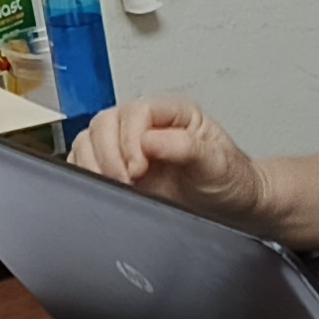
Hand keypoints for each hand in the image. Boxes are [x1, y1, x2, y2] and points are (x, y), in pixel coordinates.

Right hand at [70, 94, 266, 227]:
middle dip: (109, 154)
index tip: (138, 169)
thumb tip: (151, 140)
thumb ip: (186, 148)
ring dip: (94, 164)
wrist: (232, 206)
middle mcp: (147, 125)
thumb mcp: (218, 163)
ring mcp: (129, 145)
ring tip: (117, 186)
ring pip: (90, 139)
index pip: (136, 112)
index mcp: (173, 113)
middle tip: (126, 181)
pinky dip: (87, 173)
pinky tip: (104, 188)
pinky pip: (86, 161)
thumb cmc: (230, 180)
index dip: (130, 139)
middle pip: (106, 122)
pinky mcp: (117, 167)